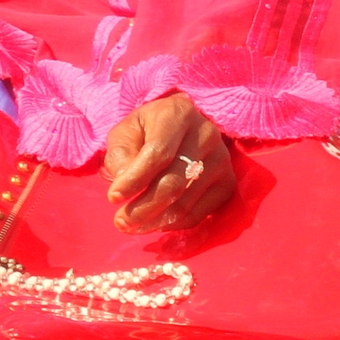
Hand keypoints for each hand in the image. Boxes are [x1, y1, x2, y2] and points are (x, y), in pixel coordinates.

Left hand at [102, 93, 233, 231]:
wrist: (180, 129)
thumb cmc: (147, 131)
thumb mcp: (126, 133)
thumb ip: (121, 155)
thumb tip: (124, 185)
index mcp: (179, 113)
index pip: (158, 153)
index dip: (135, 179)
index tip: (113, 198)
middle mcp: (207, 134)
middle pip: (174, 182)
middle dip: (143, 207)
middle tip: (121, 222)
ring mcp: (222, 160)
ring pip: (185, 203)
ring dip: (154, 221)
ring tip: (131, 226)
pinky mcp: (227, 184)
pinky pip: (198, 215)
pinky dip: (172, 225)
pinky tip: (154, 222)